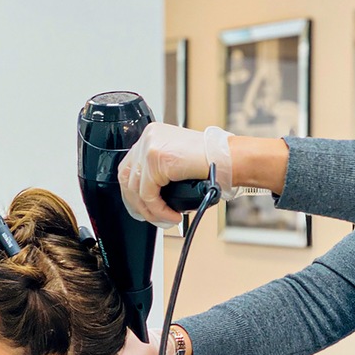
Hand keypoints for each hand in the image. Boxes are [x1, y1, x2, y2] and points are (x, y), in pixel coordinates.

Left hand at [118, 123, 234, 227]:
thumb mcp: (178, 162)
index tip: (142, 207)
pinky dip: (158, 210)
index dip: (133, 191)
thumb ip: (161, 171)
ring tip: (165, 219)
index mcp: (152, 135)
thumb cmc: (212, 161)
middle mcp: (148, 137)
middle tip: (151, 217)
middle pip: (127, 177)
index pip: (129, 166)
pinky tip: (171, 215)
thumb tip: (149, 196)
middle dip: (136, 203)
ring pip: (136, 189)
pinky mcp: (155, 160)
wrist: (228, 158)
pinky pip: (148, 195)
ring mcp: (149, 147)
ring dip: (150, 211)